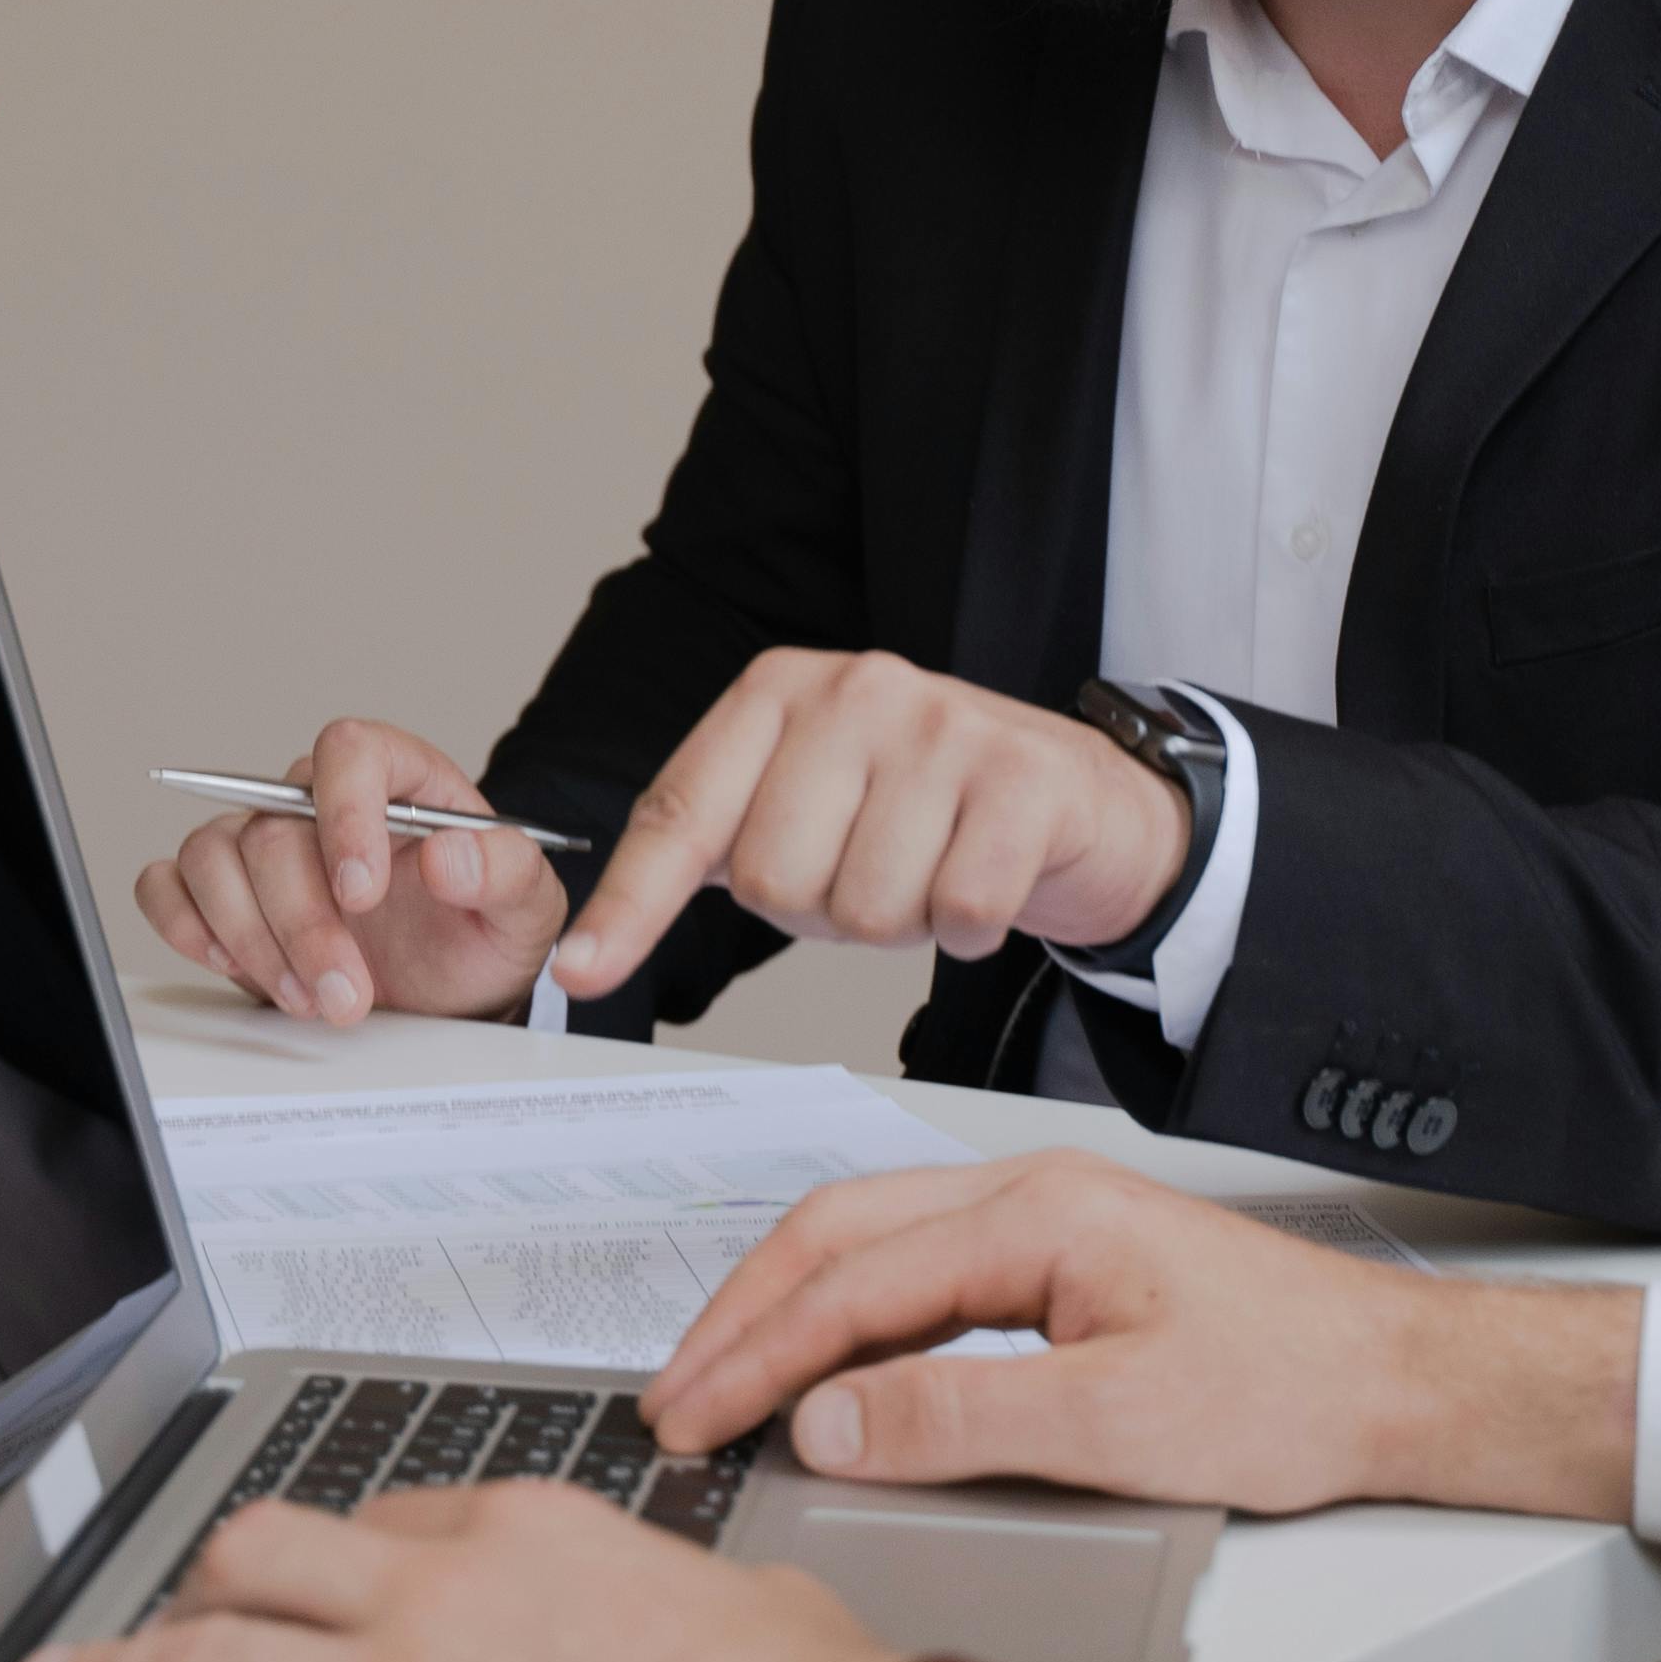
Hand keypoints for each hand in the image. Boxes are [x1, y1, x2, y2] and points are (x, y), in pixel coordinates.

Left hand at [9, 1482, 916, 1661]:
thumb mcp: (707, 1590)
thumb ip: (623, 1584)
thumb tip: (619, 1610)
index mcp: (514, 1522)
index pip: (368, 1521)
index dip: (309, 1573)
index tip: (277, 1601)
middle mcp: (433, 1586)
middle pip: (254, 1565)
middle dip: (183, 1602)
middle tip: (127, 1633)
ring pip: (201, 1658)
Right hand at [132, 717, 565, 1028]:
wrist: (450, 997)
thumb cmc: (482, 937)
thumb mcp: (525, 910)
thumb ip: (504, 872)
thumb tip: (447, 853)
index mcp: (397, 778)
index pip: (348, 751)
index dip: (344, 814)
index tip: (363, 894)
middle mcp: (318, 802)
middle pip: (273, 830)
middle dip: (304, 924)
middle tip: (347, 993)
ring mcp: (264, 845)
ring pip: (210, 855)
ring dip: (250, 938)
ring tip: (309, 996)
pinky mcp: (223, 895)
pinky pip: (165, 885)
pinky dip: (186, 927)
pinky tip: (238, 966)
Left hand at [546, 649, 1194, 1006]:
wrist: (1079, 800)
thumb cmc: (923, 810)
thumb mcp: (806, 797)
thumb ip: (711, 844)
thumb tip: (588, 947)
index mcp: (780, 691)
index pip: (683, 811)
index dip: (633, 904)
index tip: (581, 972)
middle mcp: (856, 689)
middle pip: (775, 881)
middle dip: (819, 912)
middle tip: (871, 871)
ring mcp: (944, 726)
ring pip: (864, 908)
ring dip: (899, 924)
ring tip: (930, 871)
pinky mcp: (1024, 776)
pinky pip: (958, 911)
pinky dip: (969, 930)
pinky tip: (984, 885)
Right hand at [642, 1148, 1644, 1524]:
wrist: (1393, 1381)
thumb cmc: (1287, 1388)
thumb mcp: (1114, 1425)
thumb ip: (959, 1417)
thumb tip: (828, 1421)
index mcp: (1034, 1212)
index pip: (852, 1280)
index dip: (756, 1355)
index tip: (690, 1416)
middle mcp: (1029, 1196)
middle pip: (838, 1234)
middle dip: (743, 1315)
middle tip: (676, 1396)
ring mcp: (1045, 1224)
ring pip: (872, 1246)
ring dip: (789, 1312)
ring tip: (725, 1383)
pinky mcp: (1062, 1264)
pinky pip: (920, 1275)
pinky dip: (850, 1320)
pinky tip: (831, 1371)